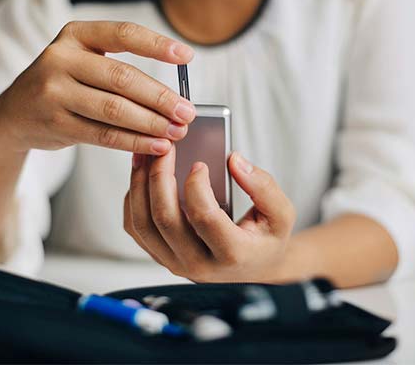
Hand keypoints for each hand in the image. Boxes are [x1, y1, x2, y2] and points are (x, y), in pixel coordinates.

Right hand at [0, 21, 195, 153]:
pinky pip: (103, 135)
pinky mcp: (55, 123)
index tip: (187, 57)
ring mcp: (54, 92)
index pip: (123, 34)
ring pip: (114, 109)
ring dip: (151, 123)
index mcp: (75, 35)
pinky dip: (134, 142)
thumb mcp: (82, 62)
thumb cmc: (63, 84)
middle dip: (161, 97)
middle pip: (122, 78)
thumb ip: (120, 70)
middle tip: (187, 111)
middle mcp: (61, 58)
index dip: (157, 44)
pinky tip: (156, 145)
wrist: (13, 114)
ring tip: (177, 131)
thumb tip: (175, 96)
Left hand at [123, 147, 295, 282]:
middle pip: (165, 219)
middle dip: (159, 177)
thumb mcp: (281, 213)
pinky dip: (133, 198)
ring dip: (139, 184)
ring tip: (145, 154)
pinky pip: (135, 227)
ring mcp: (174, 263)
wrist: (253, 266)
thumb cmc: (266, 237)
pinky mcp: (159, 256)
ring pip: (143, 223)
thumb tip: (234, 160)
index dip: (197, 187)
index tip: (199, 163)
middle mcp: (198, 265)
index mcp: (231, 254)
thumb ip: (263, 187)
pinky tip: (142, 174)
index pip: (204, 218)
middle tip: (164, 148)